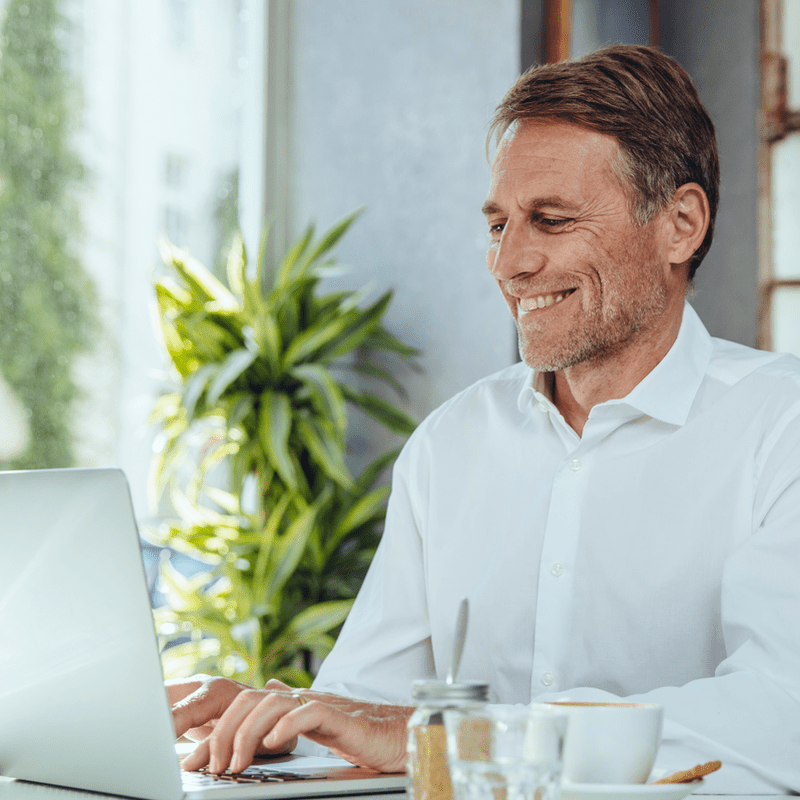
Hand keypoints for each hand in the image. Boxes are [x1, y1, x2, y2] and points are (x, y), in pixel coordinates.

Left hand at [167, 675, 411, 773]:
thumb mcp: (313, 729)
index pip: (242, 706)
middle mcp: (301, 698)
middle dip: (222, 732)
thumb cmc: (358, 736)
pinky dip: (286, 726)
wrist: (399, 734)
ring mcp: (319, 703)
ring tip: (236, 764)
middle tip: (211, 767)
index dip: (214, 732)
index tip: (194, 763)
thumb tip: (262, 708)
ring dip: (246, 734)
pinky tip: (273, 744)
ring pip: (271, 703)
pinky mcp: (341, 716)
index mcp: (290, 702)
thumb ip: (287, 718)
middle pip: (248, 699)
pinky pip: (308, 712)